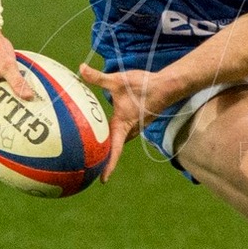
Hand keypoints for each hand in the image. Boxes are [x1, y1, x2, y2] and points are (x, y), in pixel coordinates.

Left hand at [76, 63, 168, 182]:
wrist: (166, 85)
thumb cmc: (144, 85)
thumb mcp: (118, 80)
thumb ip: (98, 77)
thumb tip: (81, 68)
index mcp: (123, 124)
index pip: (115, 150)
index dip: (109, 166)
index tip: (102, 180)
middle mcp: (129, 129)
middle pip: (115, 149)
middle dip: (104, 160)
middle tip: (90, 170)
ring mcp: (134, 127)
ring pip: (119, 141)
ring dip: (109, 149)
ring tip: (94, 156)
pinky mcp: (136, 122)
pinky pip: (123, 134)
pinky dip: (113, 137)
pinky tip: (104, 133)